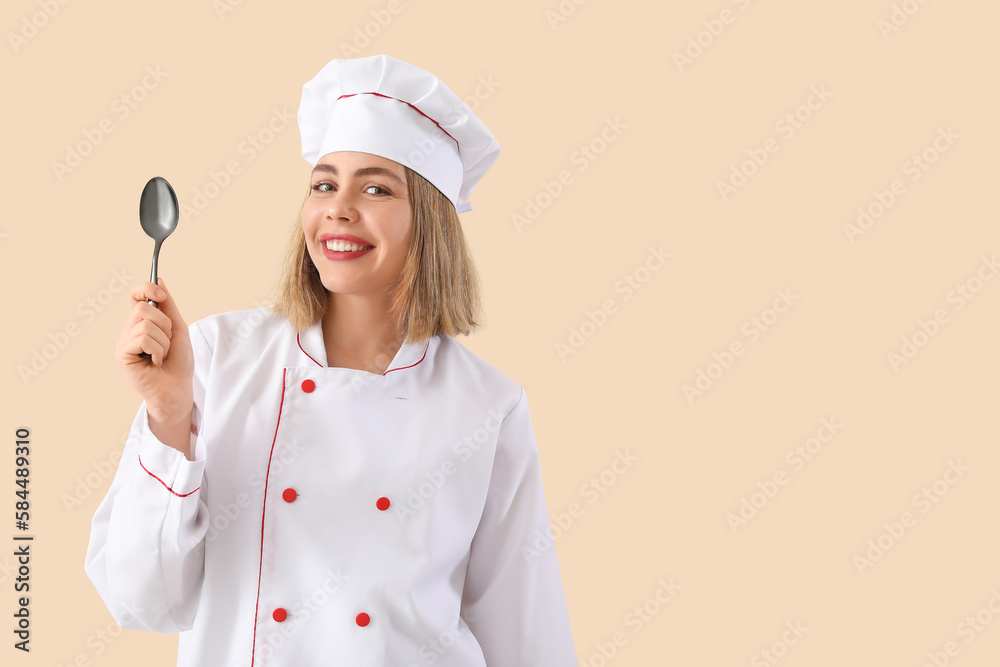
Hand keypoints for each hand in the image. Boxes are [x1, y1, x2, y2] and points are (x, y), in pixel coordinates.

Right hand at [115, 278, 193, 427]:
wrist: (178, 390)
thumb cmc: (178, 364)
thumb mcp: (177, 330)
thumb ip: (168, 307)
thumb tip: (159, 280)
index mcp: (141, 323)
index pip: (136, 295)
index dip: (147, 289)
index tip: (162, 295)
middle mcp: (129, 331)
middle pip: (143, 308)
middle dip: (165, 324)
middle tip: (167, 342)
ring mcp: (124, 343)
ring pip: (145, 324)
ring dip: (164, 341)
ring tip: (163, 356)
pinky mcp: (122, 355)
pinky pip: (142, 339)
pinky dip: (157, 350)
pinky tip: (156, 363)